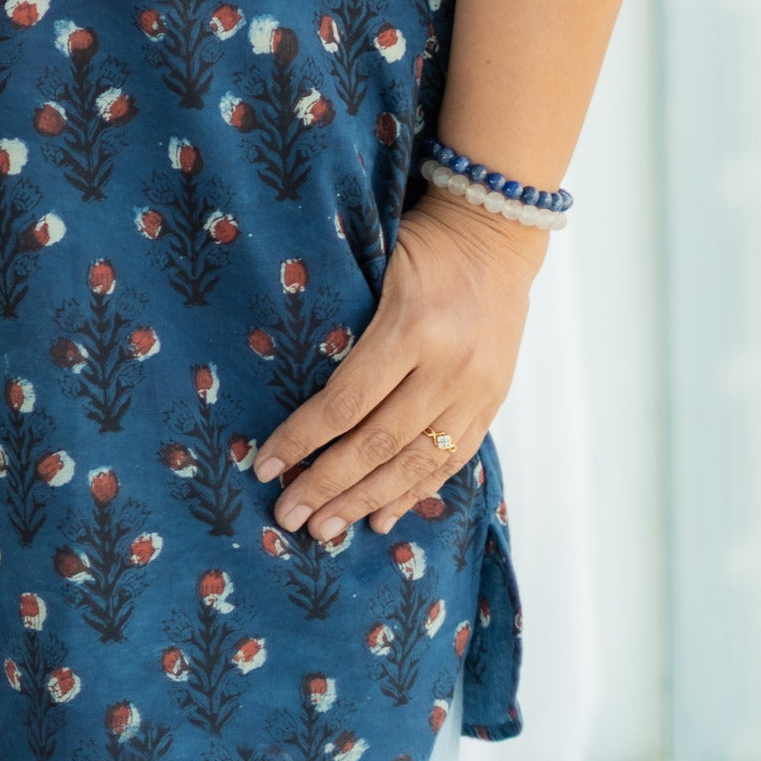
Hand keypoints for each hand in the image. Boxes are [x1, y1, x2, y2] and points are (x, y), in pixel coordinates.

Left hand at [253, 192, 542, 540]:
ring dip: (366, 501)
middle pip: (378, 443)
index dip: (301, 439)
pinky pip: (451, 461)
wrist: (495, 231)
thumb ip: (347, 324)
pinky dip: (414, 492)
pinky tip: (382, 516)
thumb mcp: (375, 265)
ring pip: (415, 463)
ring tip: (326, 529)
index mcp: (412, 328)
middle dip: (328, 485)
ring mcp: (476, 391)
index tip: (264, 465)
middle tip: (288, 516)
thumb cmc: (422, 241)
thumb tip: (293, 384)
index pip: (346, 402)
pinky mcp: (492, 403)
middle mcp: (448, 368)